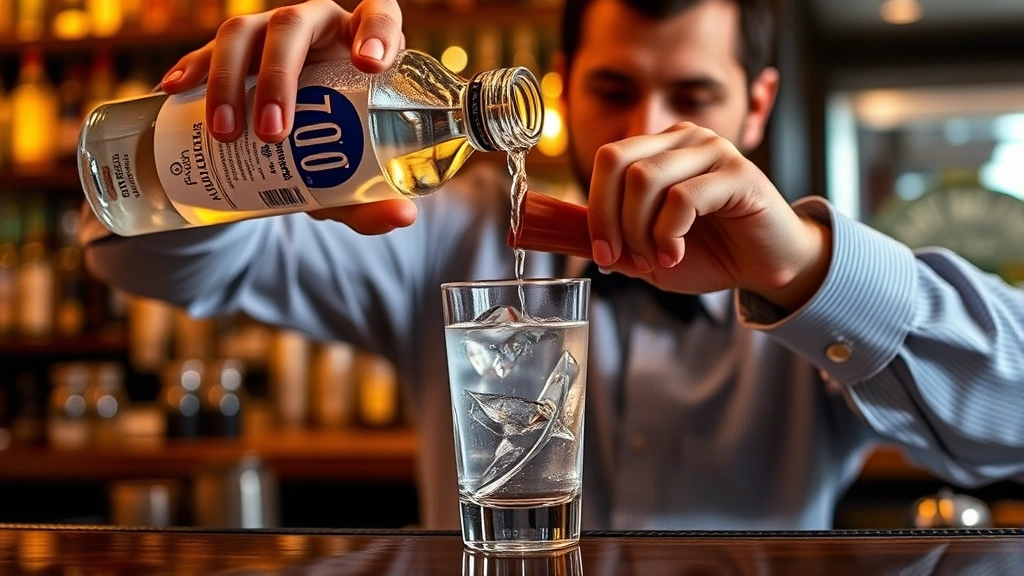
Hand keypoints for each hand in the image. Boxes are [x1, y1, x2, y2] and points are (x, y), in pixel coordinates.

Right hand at [160, 0, 414, 235]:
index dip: (378, 31)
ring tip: (225, 133)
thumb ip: (372, 198)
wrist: (283, 149)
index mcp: (361, 45)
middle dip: (280, 76)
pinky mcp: (231, 49)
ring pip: (246, 32)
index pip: (378, 15)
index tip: (371, 65)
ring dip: (231, 79)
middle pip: (297, 25)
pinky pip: (207, 48)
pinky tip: (174, 91)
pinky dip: (192, 67)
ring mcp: (270, 32)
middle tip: (273, 133)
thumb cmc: (331, 151)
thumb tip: (401, 217)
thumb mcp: (349, 179)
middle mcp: (317, 27)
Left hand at [588, 122, 831, 311]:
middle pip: (616, 161)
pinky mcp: (738, 173)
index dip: (595, 208)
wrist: (767, 265)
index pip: (608, 159)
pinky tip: (676, 253)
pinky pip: (682, 198)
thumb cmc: (711, 254)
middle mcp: (684, 138)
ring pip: (644, 179)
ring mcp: (712, 150)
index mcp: (660, 149)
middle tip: (622, 257)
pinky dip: (669, 234)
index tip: (602, 253)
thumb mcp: (650, 253)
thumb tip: (578, 239)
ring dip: (639, 231)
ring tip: (658, 258)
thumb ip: (617, 242)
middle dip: (608, 218)